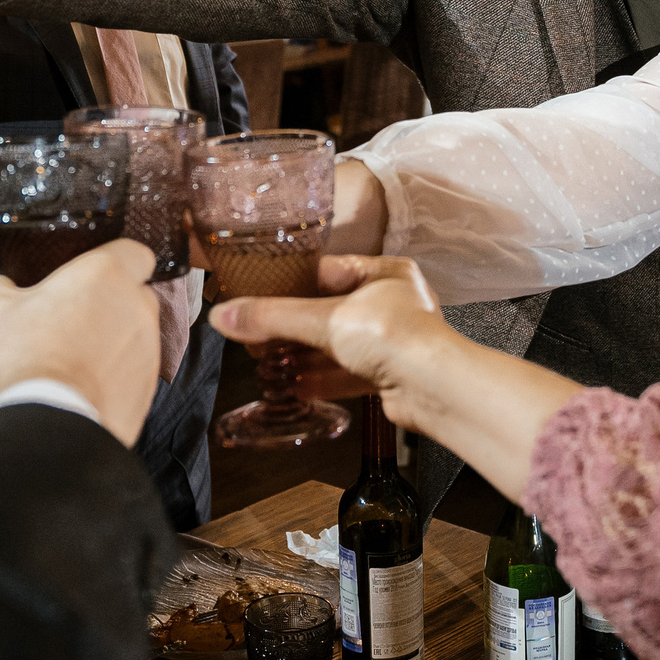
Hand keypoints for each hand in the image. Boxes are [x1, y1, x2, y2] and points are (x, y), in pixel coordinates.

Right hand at [0, 239, 158, 445]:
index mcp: (106, 275)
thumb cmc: (25, 360)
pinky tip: (82, 386)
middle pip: (134, 295)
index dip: (115, 261)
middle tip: (71, 319)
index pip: (135, 252)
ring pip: (134, 335)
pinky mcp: (147, 387)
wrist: (49, 424)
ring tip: (71, 359)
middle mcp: (137, 307)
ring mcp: (147, 349)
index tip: (91, 275)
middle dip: (109, 304)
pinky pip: (133, 372)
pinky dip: (114, 376)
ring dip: (111, 341)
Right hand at [211, 256, 450, 408]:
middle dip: (291, 328)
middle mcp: (390, 303)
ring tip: (267, 362)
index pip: (323, 271)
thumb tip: (225, 315)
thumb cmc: (398, 337)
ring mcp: (391, 340)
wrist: (434, 388)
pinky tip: (294, 386)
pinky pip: (346, 373)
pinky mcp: (389, 374)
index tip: (256, 295)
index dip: (287, 284)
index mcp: (383, 273)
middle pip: (327, 311)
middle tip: (256, 335)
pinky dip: (319, 379)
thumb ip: (272, 318)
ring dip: (302, 356)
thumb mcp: (325, 319)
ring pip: (336, 345)